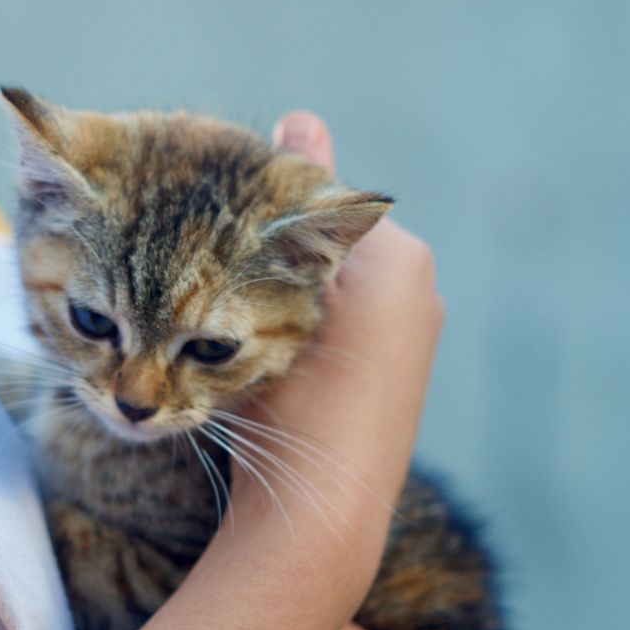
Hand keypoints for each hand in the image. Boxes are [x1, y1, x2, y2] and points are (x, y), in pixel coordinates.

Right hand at [245, 111, 444, 512]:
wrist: (322, 510)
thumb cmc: (298, 402)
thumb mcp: (279, 296)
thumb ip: (295, 205)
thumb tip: (302, 119)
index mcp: (401, 259)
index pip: (321, 201)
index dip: (258, 214)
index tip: (209, 231)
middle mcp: (420, 291)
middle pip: (324, 243)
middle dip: (271, 254)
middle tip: (210, 281)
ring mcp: (411, 337)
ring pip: (326, 286)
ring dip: (282, 291)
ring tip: (229, 323)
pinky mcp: (395, 375)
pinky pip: (340, 325)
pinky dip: (302, 326)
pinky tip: (268, 356)